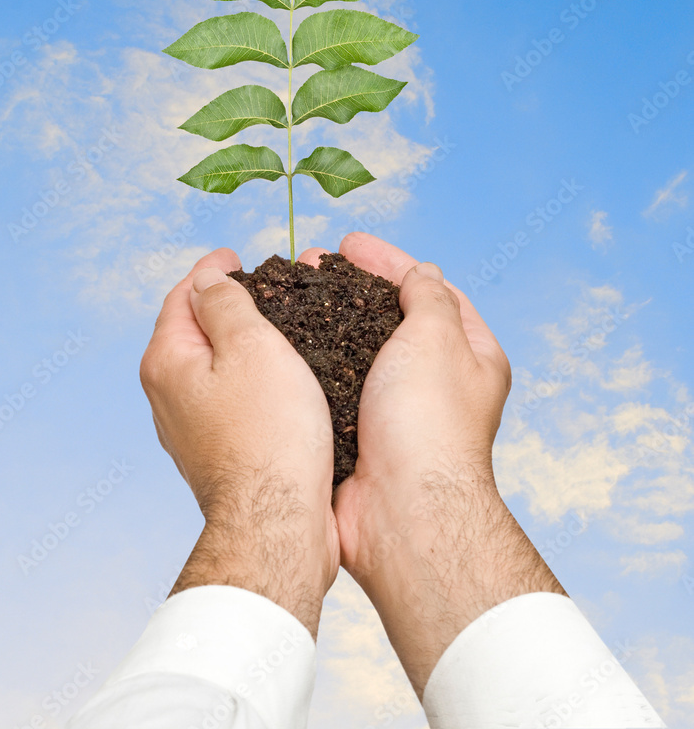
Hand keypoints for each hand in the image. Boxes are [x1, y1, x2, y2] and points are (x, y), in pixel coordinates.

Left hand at [139, 247, 339, 636]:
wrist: (277, 520)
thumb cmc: (270, 433)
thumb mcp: (251, 346)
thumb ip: (225, 303)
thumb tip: (205, 279)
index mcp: (168, 360)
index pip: (182, 295)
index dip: (212, 270)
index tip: (237, 257)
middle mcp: (167, 394)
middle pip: (193, 330)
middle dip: (225, 304)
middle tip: (265, 288)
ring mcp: (188, 427)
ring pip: (212, 367)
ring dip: (239, 344)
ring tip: (277, 329)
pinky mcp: (216, 451)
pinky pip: (228, 398)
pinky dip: (248, 378)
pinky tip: (278, 381)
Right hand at [299, 232, 564, 693]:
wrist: (402, 512)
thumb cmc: (428, 423)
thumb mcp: (437, 338)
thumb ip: (428, 297)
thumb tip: (423, 273)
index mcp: (470, 355)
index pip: (430, 289)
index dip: (389, 261)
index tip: (350, 242)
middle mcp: (436, 381)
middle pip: (389, 317)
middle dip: (350, 287)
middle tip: (311, 265)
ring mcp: (396, 408)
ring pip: (355, 349)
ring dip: (325, 319)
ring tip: (289, 296)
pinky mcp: (360, 431)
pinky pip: (333, 384)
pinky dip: (312, 361)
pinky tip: (284, 344)